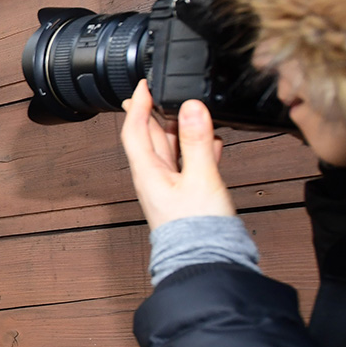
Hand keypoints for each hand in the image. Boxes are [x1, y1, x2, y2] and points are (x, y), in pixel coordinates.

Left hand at [120, 80, 234, 228]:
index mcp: (147, 172)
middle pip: (152, 137)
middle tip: (162, 90)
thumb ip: (196, 142)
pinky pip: (187, 164)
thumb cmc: (196, 229)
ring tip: (191, 110)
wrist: (205, 262)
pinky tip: (210, 142)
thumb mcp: (200, 178)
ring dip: (181, 129)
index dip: (138, 105)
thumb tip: (190, 107)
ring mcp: (169, 186)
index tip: (143, 84)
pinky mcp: (185, 194)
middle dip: (158, 112)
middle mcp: (154, 178)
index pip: (135, 130)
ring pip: (172, 149)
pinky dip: (196, 149)